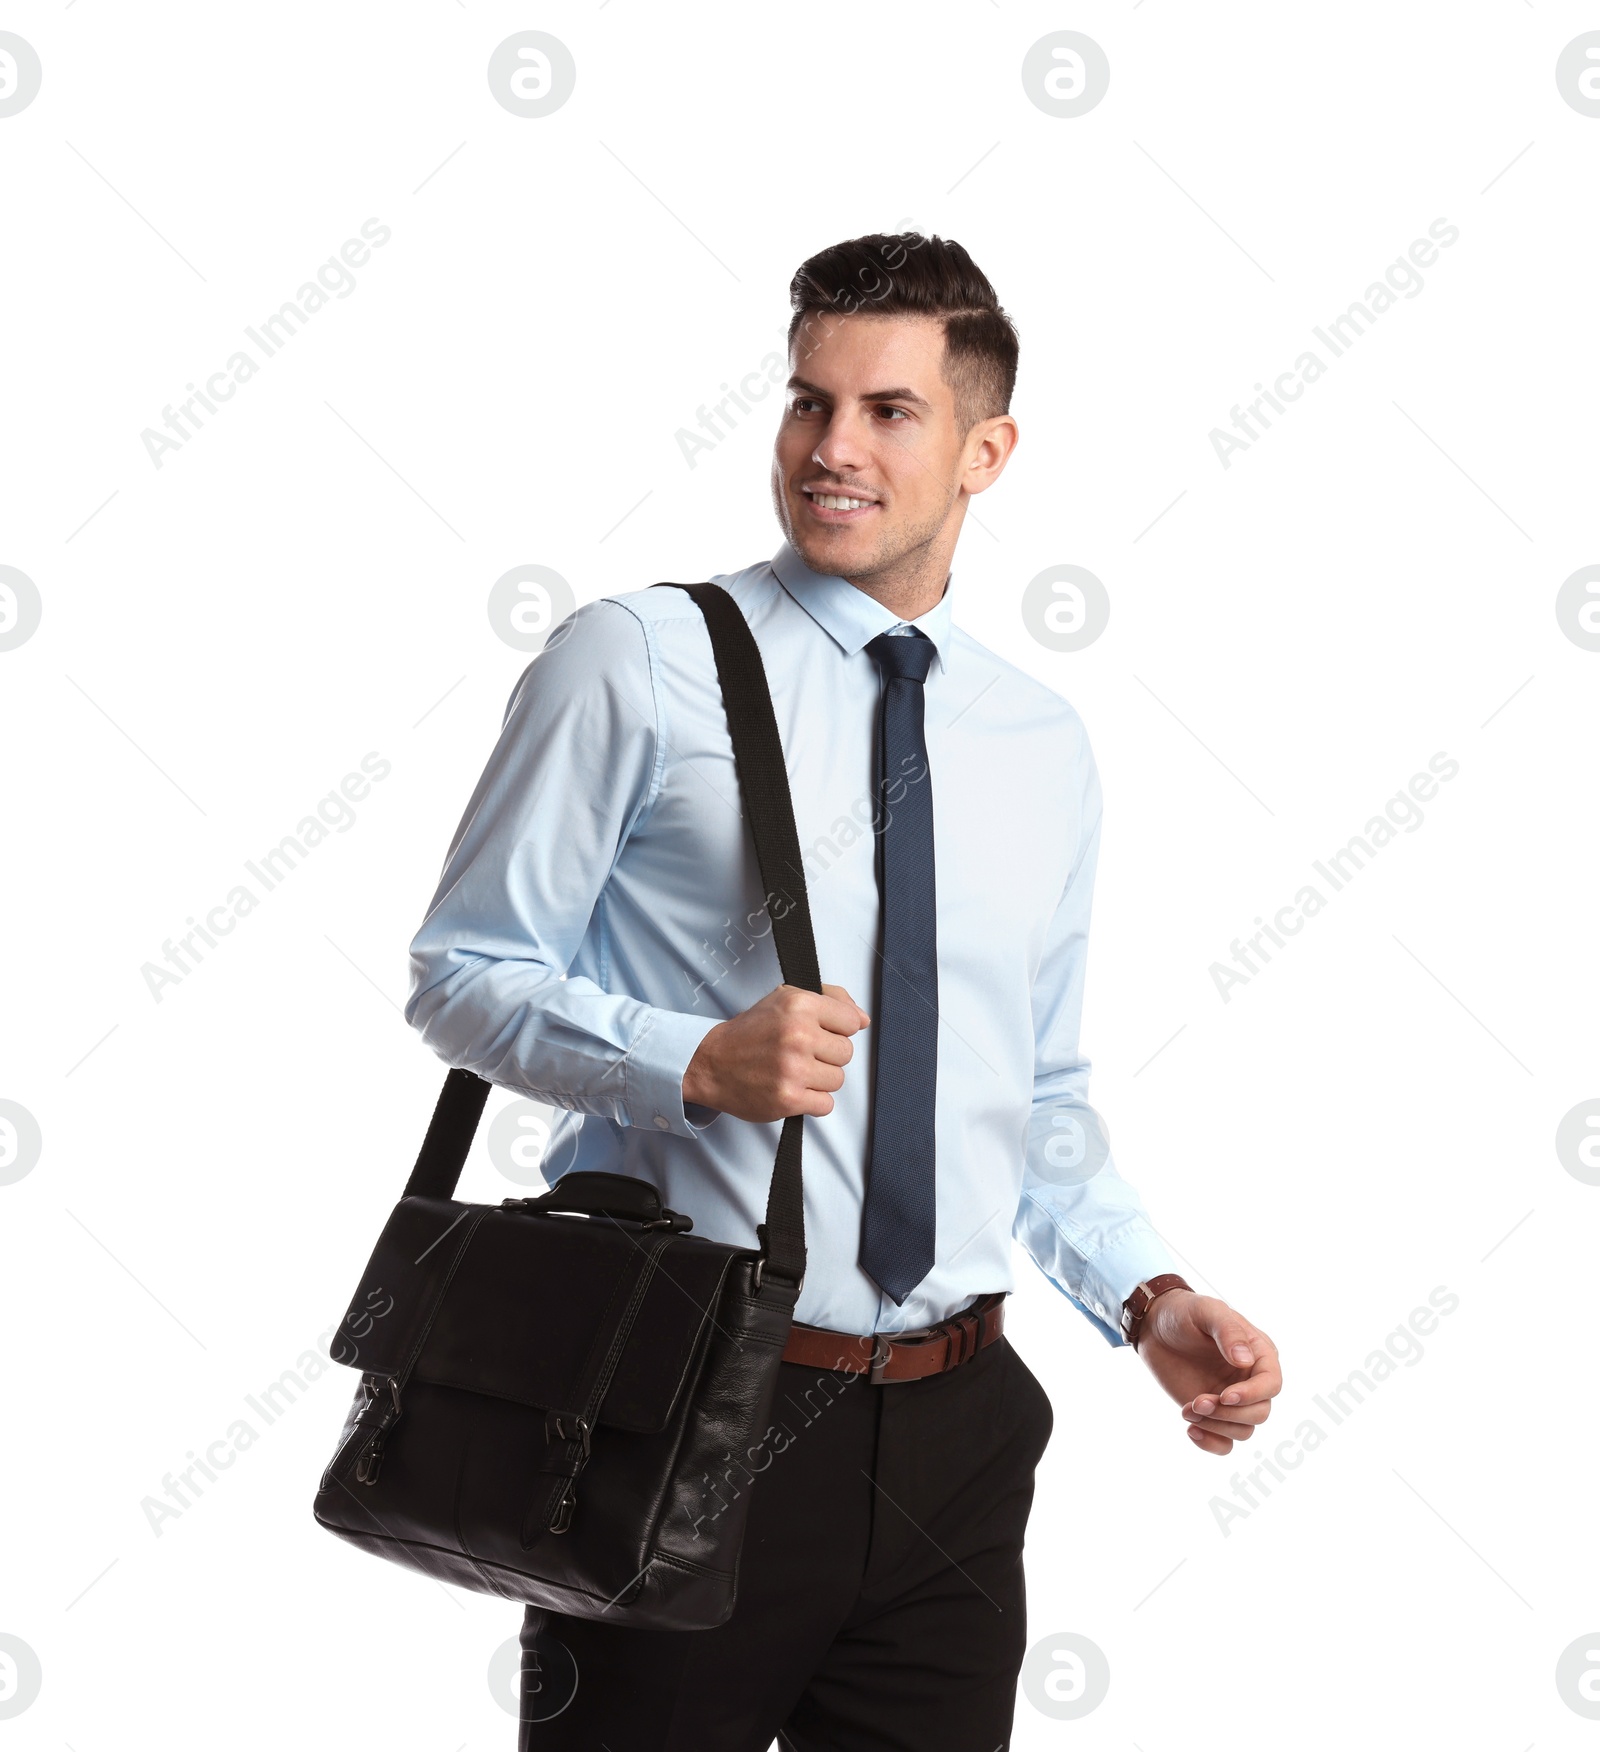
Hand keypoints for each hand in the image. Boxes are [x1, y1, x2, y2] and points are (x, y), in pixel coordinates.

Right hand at [682, 983, 869, 1121]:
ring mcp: (794, 1069)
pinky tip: (793, 1088)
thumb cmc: (750, 1033)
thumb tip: (863, 1019)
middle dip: (827, 1056)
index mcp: (799, 1005)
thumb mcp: (786, 999)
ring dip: (819, 1080)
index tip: (818, 1033)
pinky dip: (812, 1101)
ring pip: (838, 1080)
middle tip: (801, 1054)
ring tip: (794, 1071)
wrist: (712, 1063)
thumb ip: (831, 1000)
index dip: (837, 1029)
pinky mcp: (789, 1099)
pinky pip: (826, 1104)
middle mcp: (798, 1035)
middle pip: (847, 1053)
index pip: (851, 1022)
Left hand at [1134, 1290, 1281, 1455]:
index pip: (1271, 1384)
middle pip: (1259, 1413)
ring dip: (1216, 1426)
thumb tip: (1246, 1361)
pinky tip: (1190, 1430)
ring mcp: (1232, 1399)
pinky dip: (1211, 1444)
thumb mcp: (1205, 1311)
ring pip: (1243, 1431)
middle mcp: (1250, 1380)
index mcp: (1258, 1353)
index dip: (1252, 1395)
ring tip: (1187, 1409)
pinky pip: (1225, 1443)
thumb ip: (1227, 1331)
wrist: (1154, 1326)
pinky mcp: (1214, 1414)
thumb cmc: (1184, 1312)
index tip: (1224, 1395)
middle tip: (1196, 1402)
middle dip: (1228, 1413)